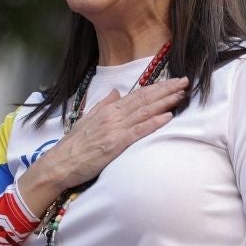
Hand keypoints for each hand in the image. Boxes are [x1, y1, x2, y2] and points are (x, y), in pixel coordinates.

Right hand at [18, 77, 187, 213]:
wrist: (59, 163)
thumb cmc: (74, 145)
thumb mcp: (88, 119)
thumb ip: (104, 105)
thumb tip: (116, 91)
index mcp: (108, 109)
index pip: (138, 95)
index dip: (158, 88)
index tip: (174, 81)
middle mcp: (113, 115)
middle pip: (144, 100)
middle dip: (166, 90)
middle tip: (186, 82)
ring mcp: (115, 129)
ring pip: (144, 112)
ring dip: (165, 102)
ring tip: (181, 94)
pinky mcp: (115, 144)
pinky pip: (138, 131)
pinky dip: (153, 123)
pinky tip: (168, 116)